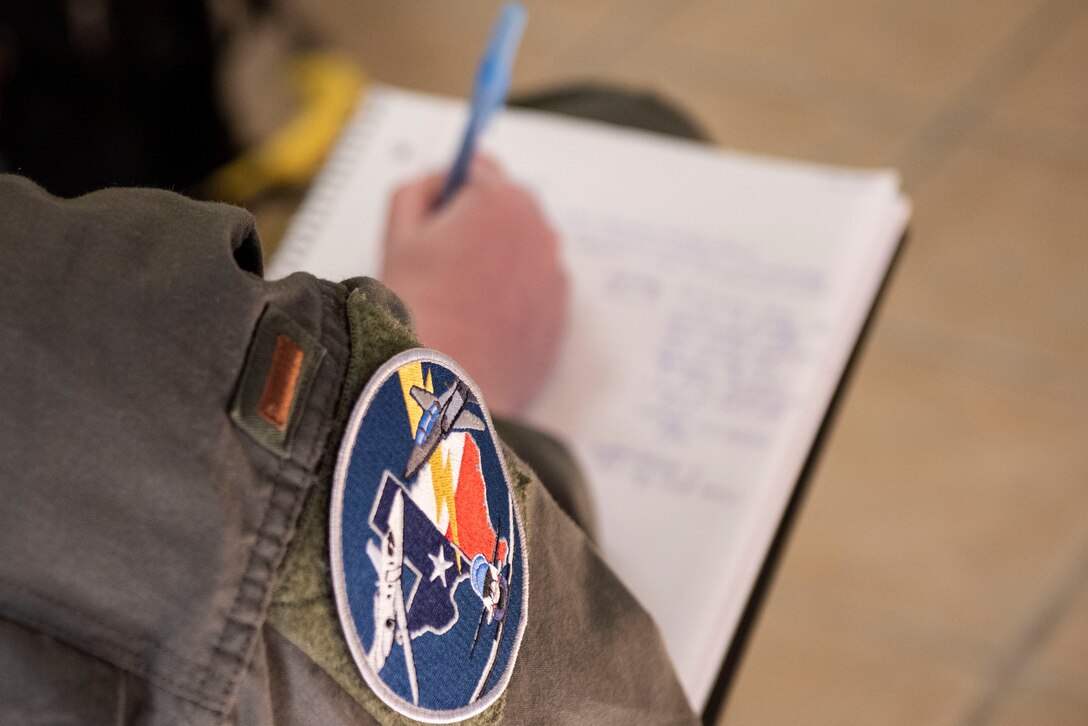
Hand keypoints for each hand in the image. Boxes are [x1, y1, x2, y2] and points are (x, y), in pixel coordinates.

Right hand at [380, 156, 568, 414]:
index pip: (477, 168)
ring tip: (458, 302)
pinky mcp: (559, 314)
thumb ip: (417, 191)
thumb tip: (437, 183)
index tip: (437, 215)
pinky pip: (533, 290)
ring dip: (496, 262)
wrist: (450, 389)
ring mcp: (554, 275)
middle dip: (476, 225)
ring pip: (520, 251)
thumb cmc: (421, 316)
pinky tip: (480, 324)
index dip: (449, 191)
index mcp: (501, 201)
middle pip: (505, 209)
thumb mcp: (398, 238)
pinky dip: (512, 298)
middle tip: (439, 265)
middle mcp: (539, 231)